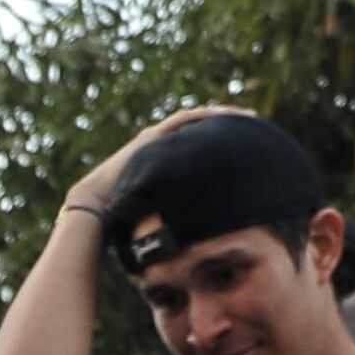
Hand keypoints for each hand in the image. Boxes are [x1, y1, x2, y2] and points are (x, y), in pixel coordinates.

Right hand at [59, 102, 260, 220]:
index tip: (248, 147)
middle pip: (201, 130)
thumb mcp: (163, 215)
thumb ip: (180, 217)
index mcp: (168, 163)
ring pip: (195, 120)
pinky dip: (204, 116)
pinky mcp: (152, 135)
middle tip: (254, 124)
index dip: (224, 145)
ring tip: (246, 116)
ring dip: (220, 116)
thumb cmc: (127, 218)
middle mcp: (163, 147)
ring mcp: (157, 138)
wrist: (99, 205)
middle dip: (227, 125)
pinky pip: (184, 120)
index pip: (201, 148)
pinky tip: (222, 115)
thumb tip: (201, 240)